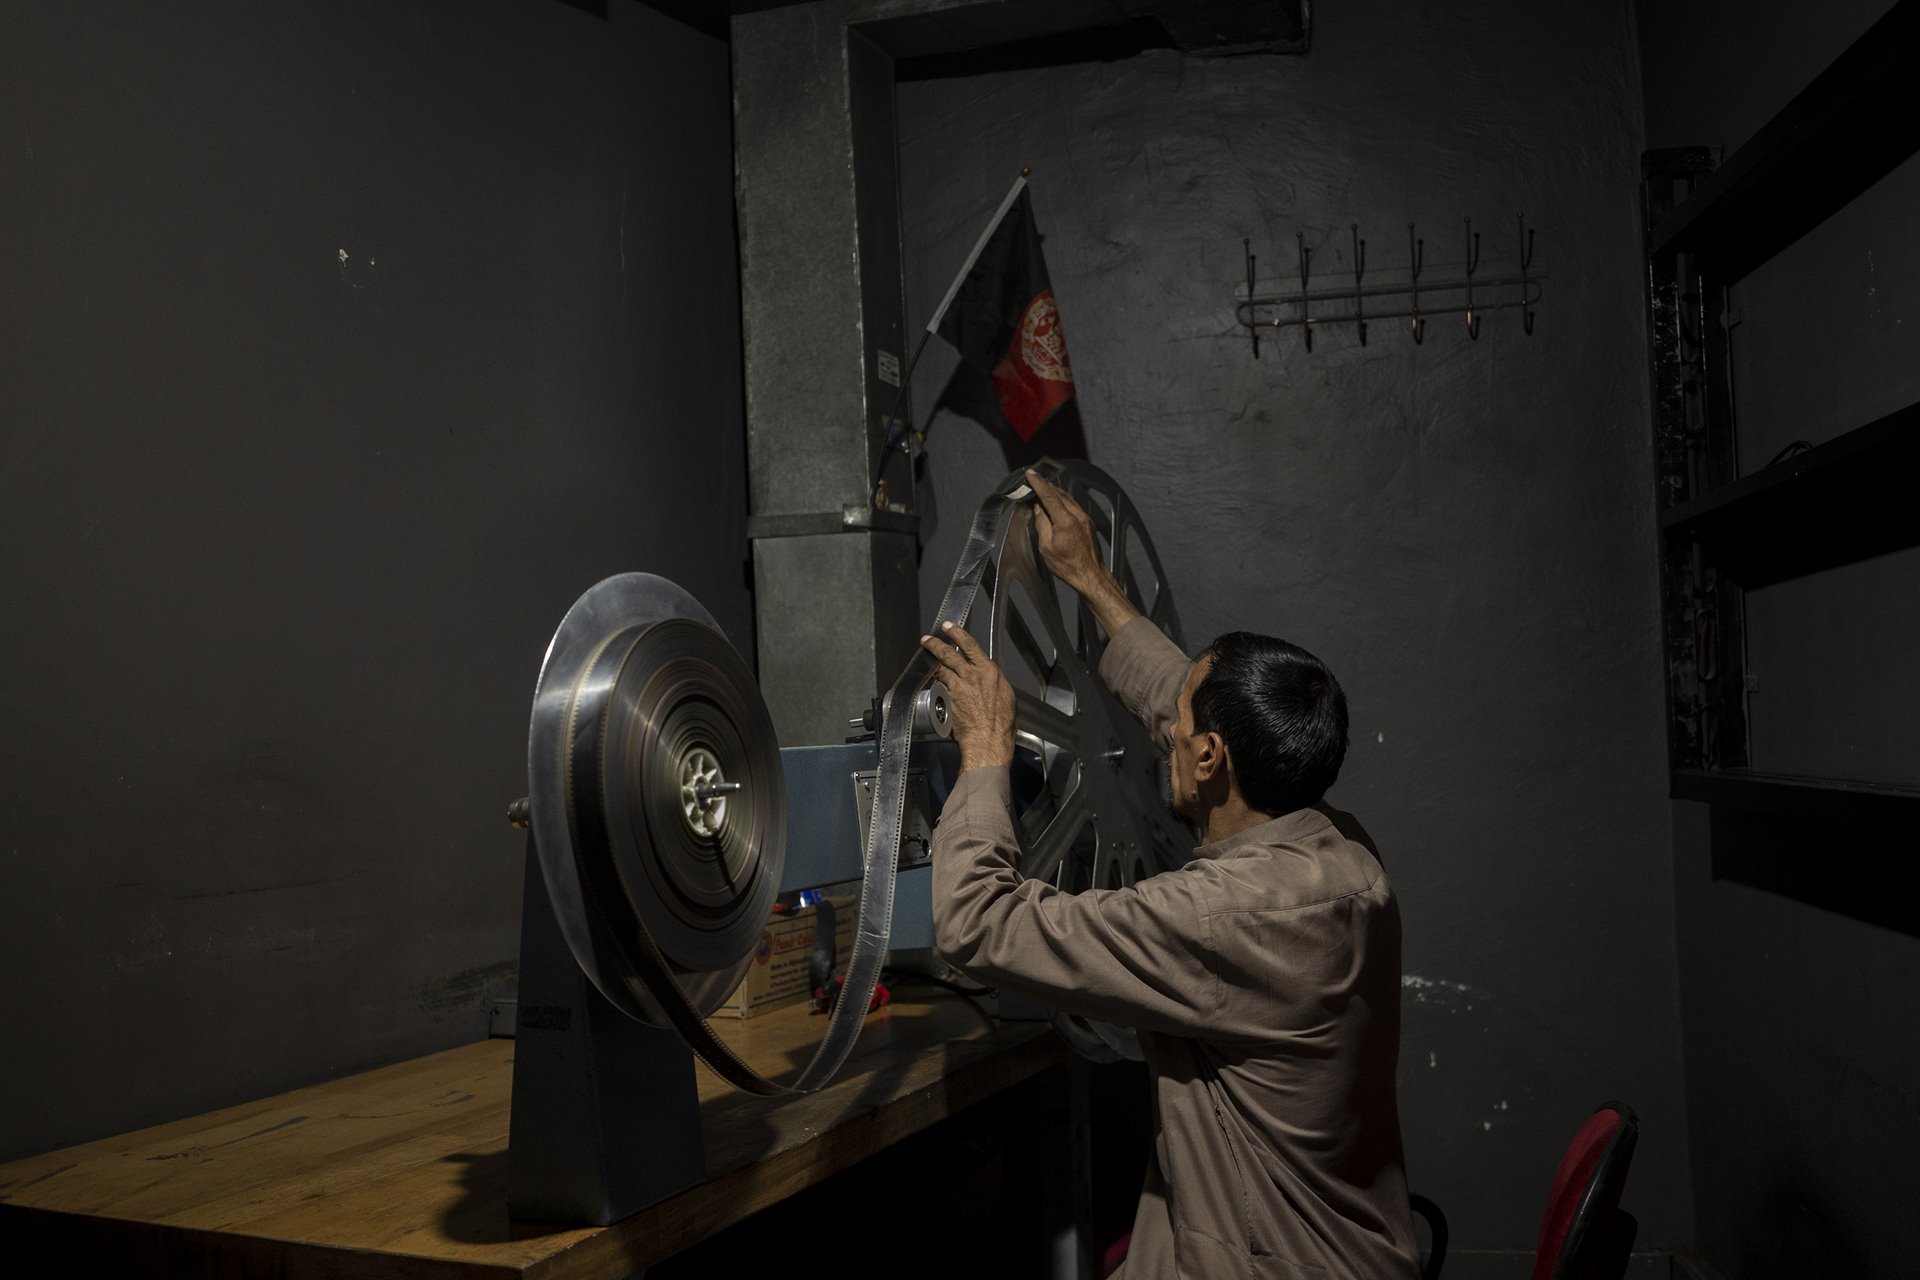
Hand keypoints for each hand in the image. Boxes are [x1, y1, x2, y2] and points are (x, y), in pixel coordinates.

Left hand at [920, 622, 1015, 769]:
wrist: (989, 739)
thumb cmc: (1001, 723)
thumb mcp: (1005, 695)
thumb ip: (993, 682)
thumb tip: (988, 679)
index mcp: (988, 672)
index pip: (971, 645)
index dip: (958, 634)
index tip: (949, 627)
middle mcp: (972, 676)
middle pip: (950, 654)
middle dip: (936, 644)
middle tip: (928, 640)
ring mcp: (957, 688)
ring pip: (940, 669)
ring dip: (931, 662)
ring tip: (924, 657)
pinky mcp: (946, 700)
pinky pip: (937, 687)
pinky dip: (932, 682)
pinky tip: (928, 680)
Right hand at [1026, 469, 1104, 594]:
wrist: (1090, 575)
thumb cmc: (1067, 566)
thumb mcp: (1046, 547)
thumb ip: (1042, 523)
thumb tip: (1038, 508)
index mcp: (1065, 521)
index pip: (1049, 496)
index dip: (1038, 483)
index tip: (1030, 473)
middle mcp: (1077, 515)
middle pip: (1059, 493)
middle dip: (1045, 485)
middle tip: (1033, 479)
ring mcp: (1085, 518)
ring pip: (1068, 498)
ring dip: (1055, 492)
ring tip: (1042, 488)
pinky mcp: (1088, 522)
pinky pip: (1074, 505)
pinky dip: (1063, 500)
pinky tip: (1056, 502)